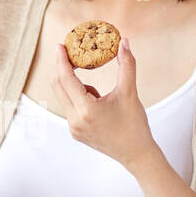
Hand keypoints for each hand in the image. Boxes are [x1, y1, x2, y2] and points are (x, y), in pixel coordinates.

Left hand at [51, 37, 159, 172]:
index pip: (66, 79)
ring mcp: (73, 128)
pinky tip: (99, 105)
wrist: (136, 154)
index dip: (62, 60)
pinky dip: (79, 98)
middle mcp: (74, 120)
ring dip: (75, 86)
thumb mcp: (130, 92)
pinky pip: (71, 108)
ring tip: (100, 94)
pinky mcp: (75, 132)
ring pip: (65, 97)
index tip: (61, 45)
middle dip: (63, 69)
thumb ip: (126, 65)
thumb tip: (124, 42)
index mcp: (86, 110)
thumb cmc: (134, 125)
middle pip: (58, 86)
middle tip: (72, 54)